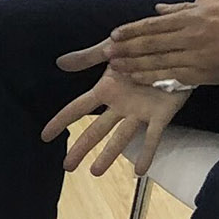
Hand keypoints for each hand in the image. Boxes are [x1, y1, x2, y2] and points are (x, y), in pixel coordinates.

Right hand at [42, 48, 193, 176]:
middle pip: (95, 130)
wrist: (172, 46)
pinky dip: (147, 153)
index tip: (45, 136)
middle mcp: (120, 105)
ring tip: (95, 171)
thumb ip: (87, 58)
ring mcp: (139, 111)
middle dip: (81, 148)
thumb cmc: (141, 47)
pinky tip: (140, 171)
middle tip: (67, 167)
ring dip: (108, 155)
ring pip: (120, 137)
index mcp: (106, 90)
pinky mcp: (161, 114)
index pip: (77, 108)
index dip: (60, 121)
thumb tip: (60, 63)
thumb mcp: (111, 49)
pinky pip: (153, 137)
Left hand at [103, 0, 218, 89]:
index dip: (131, 31)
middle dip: (126, 49)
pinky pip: (172, 77)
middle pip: (150, 43)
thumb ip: (181, 10)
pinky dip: (153, 78)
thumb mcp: (210, 8)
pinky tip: (138, 79)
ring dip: (134, 65)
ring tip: (116, 67)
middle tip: (106, 53)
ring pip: (157, 62)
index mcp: (191, 18)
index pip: (153, 24)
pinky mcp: (202, 74)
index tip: (114, 35)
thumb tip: (157, 10)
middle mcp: (190, 36)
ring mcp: (195, 56)